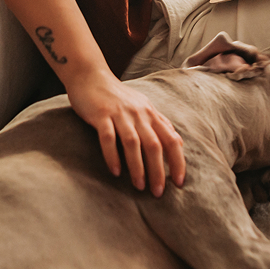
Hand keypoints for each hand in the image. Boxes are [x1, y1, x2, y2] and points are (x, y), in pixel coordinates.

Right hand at [64, 69, 185, 195]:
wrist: (90, 76)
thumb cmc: (117, 96)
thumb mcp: (142, 106)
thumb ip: (159, 123)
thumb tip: (177, 142)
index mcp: (150, 113)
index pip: (171, 139)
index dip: (178, 161)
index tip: (179, 182)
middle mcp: (139, 113)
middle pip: (154, 145)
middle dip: (158, 171)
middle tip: (158, 192)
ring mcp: (119, 113)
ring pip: (133, 143)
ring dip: (138, 167)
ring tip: (139, 186)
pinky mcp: (101, 115)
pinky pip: (108, 138)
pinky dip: (113, 156)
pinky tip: (116, 172)